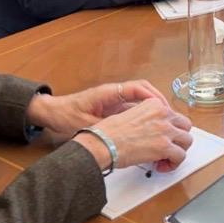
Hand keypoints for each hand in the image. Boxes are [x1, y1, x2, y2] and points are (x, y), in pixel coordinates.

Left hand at [27, 80, 168, 135]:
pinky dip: (145, 115)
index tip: (162, 107)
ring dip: (154, 108)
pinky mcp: (114, 108)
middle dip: (159, 101)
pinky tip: (150, 128)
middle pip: (144, 91)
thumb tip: (123, 135)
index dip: (153, 96)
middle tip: (169, 116)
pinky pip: (135, 108)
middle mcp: (115, 93)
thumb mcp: (86, 124)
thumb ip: (106, 127)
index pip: (138, 88)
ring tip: (164, 122)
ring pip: (142, 99)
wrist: (54, 113)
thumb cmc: (67, 115)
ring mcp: (116, 100)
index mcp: (109, 92)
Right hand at [73, 98, 193, 171]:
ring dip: (178, 150)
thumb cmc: (109, 132)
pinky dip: (174, 163)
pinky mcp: (164, 147)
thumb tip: (153, 130)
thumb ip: (147, 118)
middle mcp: (163, 113)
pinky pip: (180, 156)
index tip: (162, 136)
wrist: (103, 143)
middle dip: (179, 137)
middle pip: (185, 125)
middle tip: (169, 147)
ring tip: (166, 158)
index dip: (169, 128)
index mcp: (154, 104)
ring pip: (187, 140)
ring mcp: (165, 130)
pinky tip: (162, 166)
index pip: (173, 114)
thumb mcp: (131, 114)